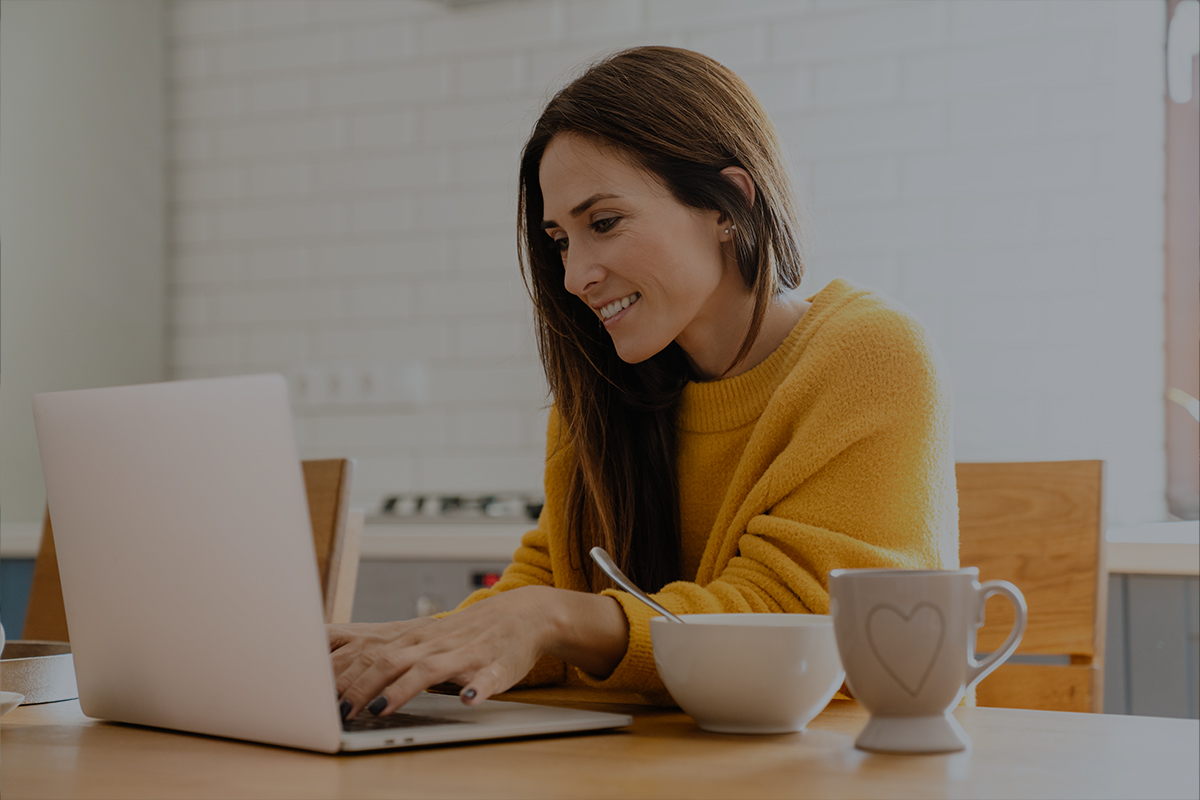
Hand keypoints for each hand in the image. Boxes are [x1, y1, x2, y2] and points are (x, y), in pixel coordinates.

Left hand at [329, 586, 559, 718]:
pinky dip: (477, 688)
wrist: (523, 615)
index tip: (318, 696)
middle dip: (360, 687)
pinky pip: (486, 678)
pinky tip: (468, 699)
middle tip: (337, 713)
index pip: (370, 654)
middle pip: (389, 661)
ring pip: (428, 668)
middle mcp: (435, 643)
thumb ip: (394, 656)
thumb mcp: (427, 639)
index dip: (344, 676)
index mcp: (416, 638)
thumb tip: (349, 680)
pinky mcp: (496, 666)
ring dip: (402, 689)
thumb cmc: (469, 633)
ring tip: (380, 709)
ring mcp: (465, 654)